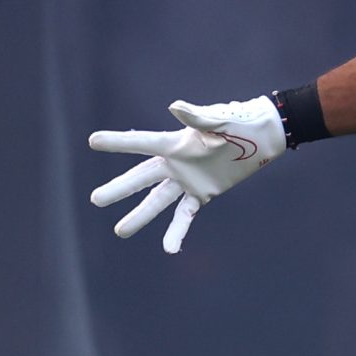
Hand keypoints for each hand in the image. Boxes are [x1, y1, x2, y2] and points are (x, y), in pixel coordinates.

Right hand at [88, 96, 287, 253]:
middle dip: (120, 189)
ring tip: (120, 231)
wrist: (263, 137)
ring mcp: (187, 180)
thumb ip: (197, 117)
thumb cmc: (240, 122)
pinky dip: (177, 231)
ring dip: (140, 216)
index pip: (141, 144)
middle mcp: (175, 163)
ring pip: (157, 201)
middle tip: (96, 199)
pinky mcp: (202, 193)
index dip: (118, 142)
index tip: (93, 141)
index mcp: (176, 143)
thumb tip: (174, 107)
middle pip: (142, 178)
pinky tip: (169, 249)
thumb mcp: (220, 119)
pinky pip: (185, 214)